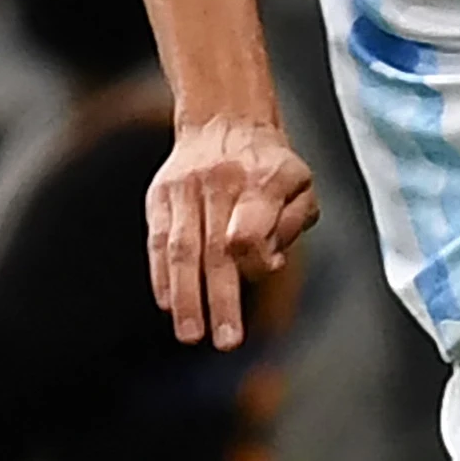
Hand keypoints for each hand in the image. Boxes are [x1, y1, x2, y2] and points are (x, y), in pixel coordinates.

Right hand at [145, 115, 316, 349]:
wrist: (225, 119)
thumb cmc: (270, 164)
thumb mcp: (301, 182)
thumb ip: (293, 222)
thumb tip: (270, 263)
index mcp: (264, 179)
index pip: (251, 232)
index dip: (256, 260)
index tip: (264, 273)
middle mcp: (221, 184)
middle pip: (216, 251)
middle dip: (220, 301)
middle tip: (226, 341)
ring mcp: (186, 189)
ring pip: (181, 250)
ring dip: (186, 297)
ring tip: (191, 334)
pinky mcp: (160, 195)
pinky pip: (158, 240)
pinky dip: (161, 275)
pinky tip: (168, 304)